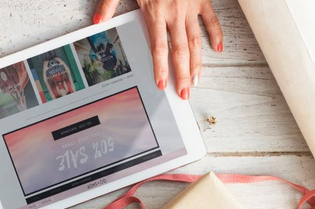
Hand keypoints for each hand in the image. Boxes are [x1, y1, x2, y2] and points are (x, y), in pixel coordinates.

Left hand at [93, 0, 222, 99]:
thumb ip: (109, 4)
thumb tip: (97, 22)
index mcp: (156, 11)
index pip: (159, 48)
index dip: (161, 68)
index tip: (162, 85)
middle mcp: (176, 11)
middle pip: (181, 50)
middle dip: (182, 74)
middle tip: (185, 93)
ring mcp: (191, 5)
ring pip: (196, 39)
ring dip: (197, 62)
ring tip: (196, 80)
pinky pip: (211, 18)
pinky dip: (215, 33)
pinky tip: (217, 49)